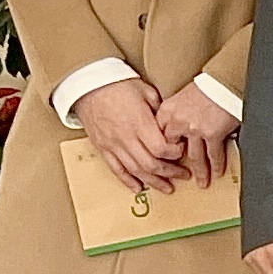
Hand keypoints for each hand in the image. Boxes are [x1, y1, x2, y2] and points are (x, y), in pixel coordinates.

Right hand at [75, 77, 180, 193]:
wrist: (89, 86)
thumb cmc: (119, 86)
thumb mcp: (146, 92)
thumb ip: (161, 111)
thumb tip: (175, 125)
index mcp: (139, 123)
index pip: (161, 148)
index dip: (175, 153)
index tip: (183, 150)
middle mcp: (125, 138)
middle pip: (150, 164)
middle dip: (170, 172)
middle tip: (184, 175)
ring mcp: (112, 145)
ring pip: (135, 170)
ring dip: (153, 181)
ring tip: (167, 187)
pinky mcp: (102, 148)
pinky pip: (116, 170)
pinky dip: (128, 181)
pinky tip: (139, 188)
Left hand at [152, 82, 240, 183]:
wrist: (224, 80)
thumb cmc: (206, 85)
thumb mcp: (181, 95)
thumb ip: (175, 112)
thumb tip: (175, 126)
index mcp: (167, 111)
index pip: (159, 136)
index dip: (163, 150)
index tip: (166, 159)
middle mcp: (178, 122)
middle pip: (173, 150)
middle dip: (178, 166)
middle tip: (180, 176)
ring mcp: (194, 129)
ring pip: (194, 157)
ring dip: (200, 171)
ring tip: (202, 181)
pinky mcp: (212, 133)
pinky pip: (213, 154)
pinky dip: (216, 165)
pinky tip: (217, 172)